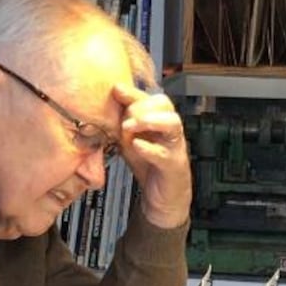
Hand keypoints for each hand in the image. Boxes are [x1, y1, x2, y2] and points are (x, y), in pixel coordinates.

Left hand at [112, 82, 191, 230]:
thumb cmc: (148, 164)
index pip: (151, 97)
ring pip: (172, 123)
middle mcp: (170, 130)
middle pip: (164, 105)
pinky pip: (165, 154)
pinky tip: (136, 146)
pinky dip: (150, 149)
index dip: (134, 93)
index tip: (116, 90)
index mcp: (160, 120)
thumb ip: (123, 120)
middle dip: (140, 108)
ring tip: (128, 127)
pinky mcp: (173, 166)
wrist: (161, 196)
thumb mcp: (130, 139)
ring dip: (149, 121)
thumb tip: (110, 100)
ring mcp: (174, 147)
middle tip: (122, 120)